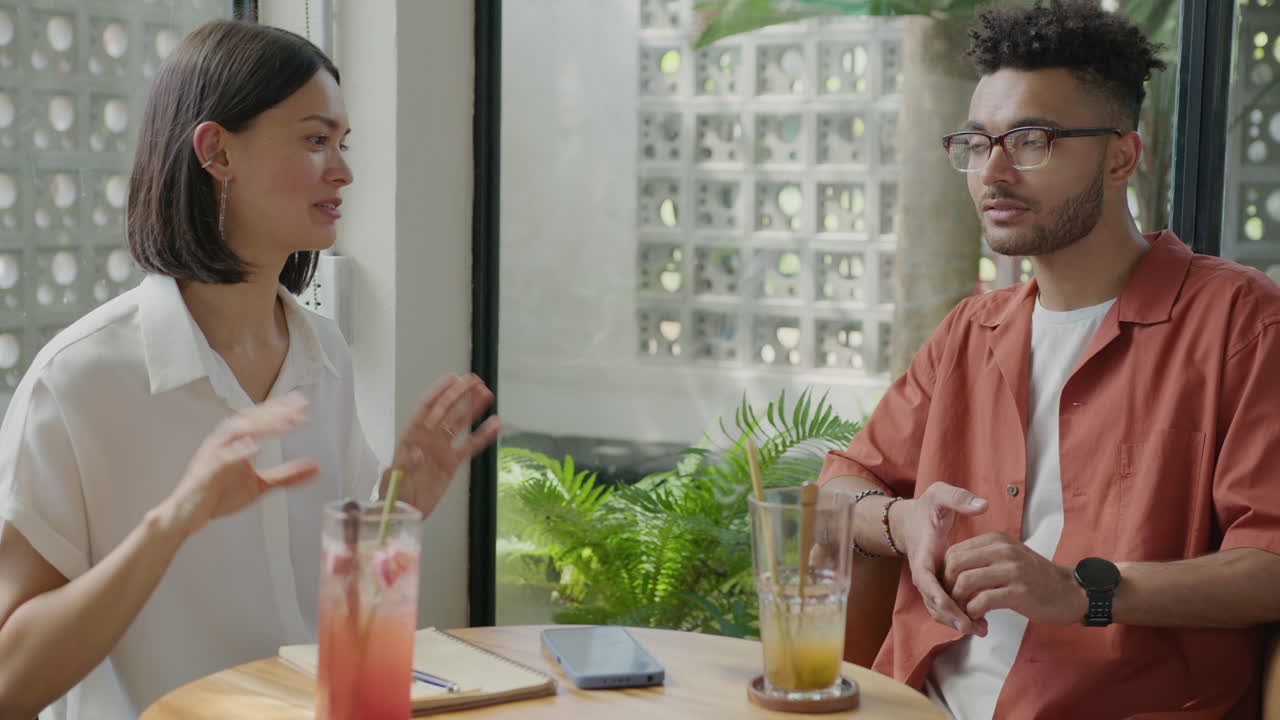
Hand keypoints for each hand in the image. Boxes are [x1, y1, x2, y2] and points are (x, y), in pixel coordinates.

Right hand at [165, 392, 319, 536]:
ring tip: (284, 424)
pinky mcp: (207, 472)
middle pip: (251, 419)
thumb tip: (315, 468)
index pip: (260, 418)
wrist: (188, 514)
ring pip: (238, 432)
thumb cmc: (219, 494)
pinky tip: (255, 448)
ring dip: (261, 425)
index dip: (281, 409)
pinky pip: (222, 459)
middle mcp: (224, 441)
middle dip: (276, 412)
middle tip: (300, 408)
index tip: (302, 403)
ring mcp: (214, 454)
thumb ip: (287, 475)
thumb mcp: (261, 485)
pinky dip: (238, 452)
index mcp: (236, 439)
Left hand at [385, 374, 501, 516]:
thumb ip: (405, 465)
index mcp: (411, 436)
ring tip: (487, 393)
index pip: (426, 407)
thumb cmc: (393, 494)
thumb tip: (417, 452)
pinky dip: (483, 435)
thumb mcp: (393, 480)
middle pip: (446, 410)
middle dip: (460, 394)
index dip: (440, 392)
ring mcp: (441, 449)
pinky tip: (495, 425)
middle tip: (475, 381)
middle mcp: (428, 438)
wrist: (402, 512)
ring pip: (460, 423)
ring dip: (472, 408)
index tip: (454, 379)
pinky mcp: (452, 463)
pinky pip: (470, 446)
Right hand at [891, 482, 988, 634]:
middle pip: (932, 601)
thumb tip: (982, 505)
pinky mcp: (938, 587)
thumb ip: (959, 499)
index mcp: (922, 553)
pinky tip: (981, 623)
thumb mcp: (939, 496)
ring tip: (982, 629)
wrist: (909, 522)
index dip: (934, 592)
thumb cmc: (926, 509)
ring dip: (957, 621)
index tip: (947, 604)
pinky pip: (946, 607)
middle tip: (971, 626)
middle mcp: (924, 573)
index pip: (925, 578)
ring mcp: (930, 582)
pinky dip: (960, 616)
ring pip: (939, 609)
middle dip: (950, 615)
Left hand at [943, 532, 1086, 634]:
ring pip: (965, 582)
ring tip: (964, 613)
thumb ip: (982, 559)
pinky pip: (982, 601)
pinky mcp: (1019, 591)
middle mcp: (1003, 550)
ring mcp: (1012, 570)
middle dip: (947, 587)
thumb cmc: (1034, 578)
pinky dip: (973, 613)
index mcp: (996, 540)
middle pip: (954, 564)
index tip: (949, 590)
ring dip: (958, 602)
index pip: (954, 552)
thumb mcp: (1007, 557)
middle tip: (952, 603)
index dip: (945, 574)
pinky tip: (979, 619)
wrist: (1069, 592)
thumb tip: (949, 571)